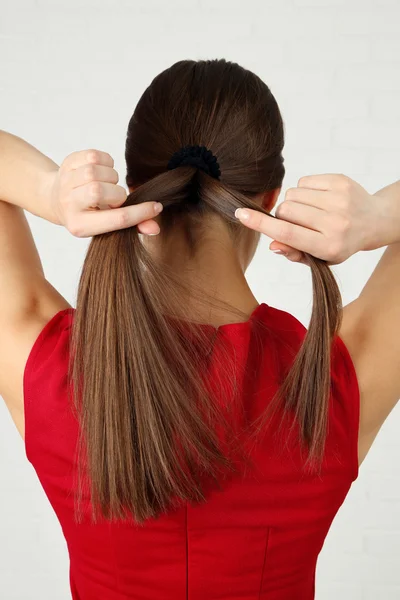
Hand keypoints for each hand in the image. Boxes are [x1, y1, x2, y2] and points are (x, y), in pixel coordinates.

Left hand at [46, 149, 162, 236]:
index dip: (141, 213)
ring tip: (108, 184)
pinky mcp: (67, 163)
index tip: (156, 206)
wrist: (56, 198)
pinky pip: (94, 156)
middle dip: (118, 193)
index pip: (117, 219)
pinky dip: (105, 161)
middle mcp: (68, 204)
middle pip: (101, 192)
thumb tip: (155, 227)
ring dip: (111, 176)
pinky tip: (101, 170)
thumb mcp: (107, 224)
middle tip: (115, 198)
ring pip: (95, 172)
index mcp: (80, 226)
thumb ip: (132, 225)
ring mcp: (65, 182)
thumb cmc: (89, 213)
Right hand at [235, 174, 380, 264]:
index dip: (261, 224)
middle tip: (296, 222)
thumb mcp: (319, 257)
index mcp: (328, 246)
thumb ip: (294, 253)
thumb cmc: (340, 242)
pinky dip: (304, 190)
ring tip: (310, 211)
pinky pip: (303, 181)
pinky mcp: (340, 181)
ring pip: (292, 194)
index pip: (287, 233)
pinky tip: (318, 200)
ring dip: (293, 202)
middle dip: (282, 215)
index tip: (241, 215)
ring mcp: (339, 200)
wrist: (373, 221)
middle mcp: (335, 223)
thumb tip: (272, 244)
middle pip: (286, 210)